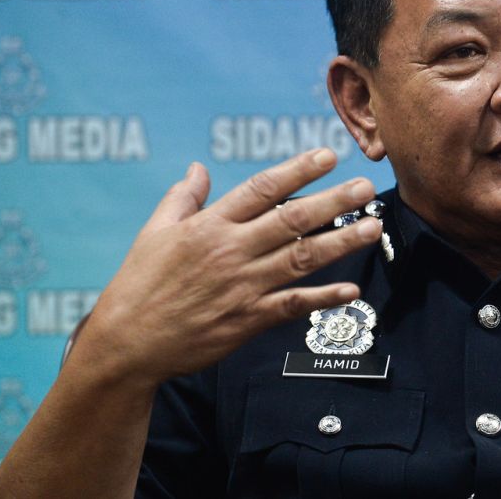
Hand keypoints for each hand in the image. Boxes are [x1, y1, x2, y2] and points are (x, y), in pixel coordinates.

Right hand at [71, 148, 380, 387]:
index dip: (298, 170)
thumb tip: (198, 167)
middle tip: (365, 187)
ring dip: (341, 243)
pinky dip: (323, 298)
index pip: (263, 189)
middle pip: (293, 220)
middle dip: (334, 201)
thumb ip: (182, 197)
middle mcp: (232, 251)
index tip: (328, 156)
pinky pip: (293, 306)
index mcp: (210, 226)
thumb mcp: (155, 232)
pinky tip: (351, 289)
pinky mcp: (248, 320)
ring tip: (372, 227)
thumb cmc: (140, 285)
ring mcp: (243, 286)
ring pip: (302, 259)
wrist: (127, 344)